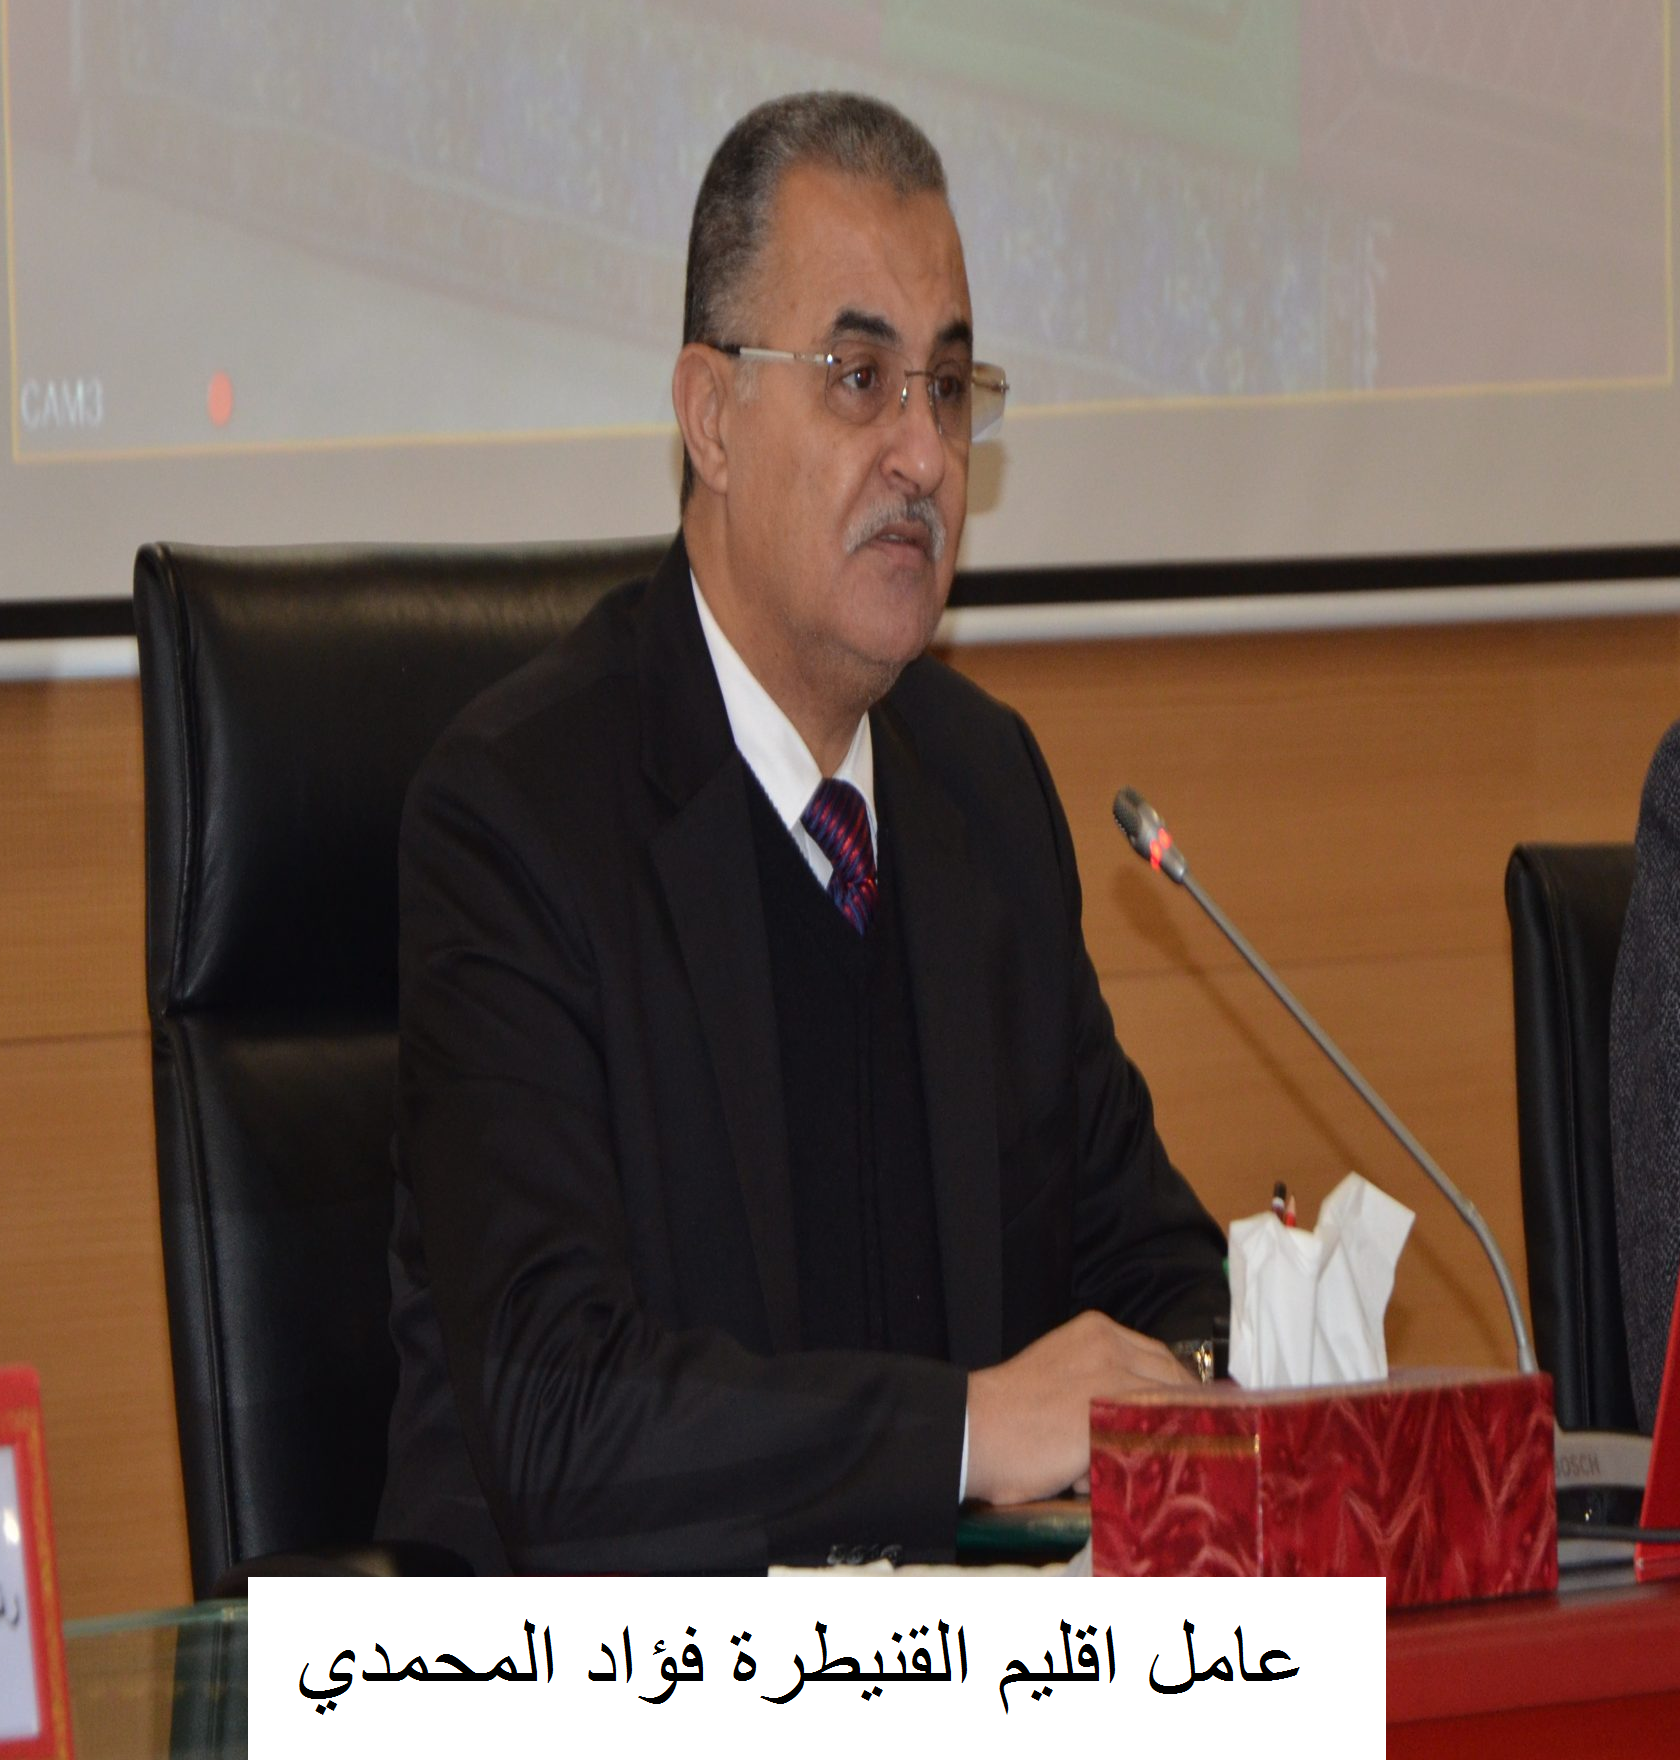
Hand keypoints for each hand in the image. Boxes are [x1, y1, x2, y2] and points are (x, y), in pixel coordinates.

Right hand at [964, 1310, 1191, 1505]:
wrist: (974, 1430)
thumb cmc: (1011, 1412)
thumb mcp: (1064, 1372)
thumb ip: (1104, 1382)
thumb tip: (1147, 1416)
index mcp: (1097, 1331)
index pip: (1162, 1360)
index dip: (1177, 1393)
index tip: (1185, 1419)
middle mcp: (1111, 1347)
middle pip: (1174, 1383)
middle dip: (1178, 1419)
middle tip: (1173, 1449)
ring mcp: (1113, 1380)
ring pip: (1167, 1414)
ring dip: (1160, 1442)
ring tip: (1127, 1465)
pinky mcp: (1110, 1417)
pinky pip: (1149, 1443)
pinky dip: (1144, 1462)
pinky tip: (1113, 1476)